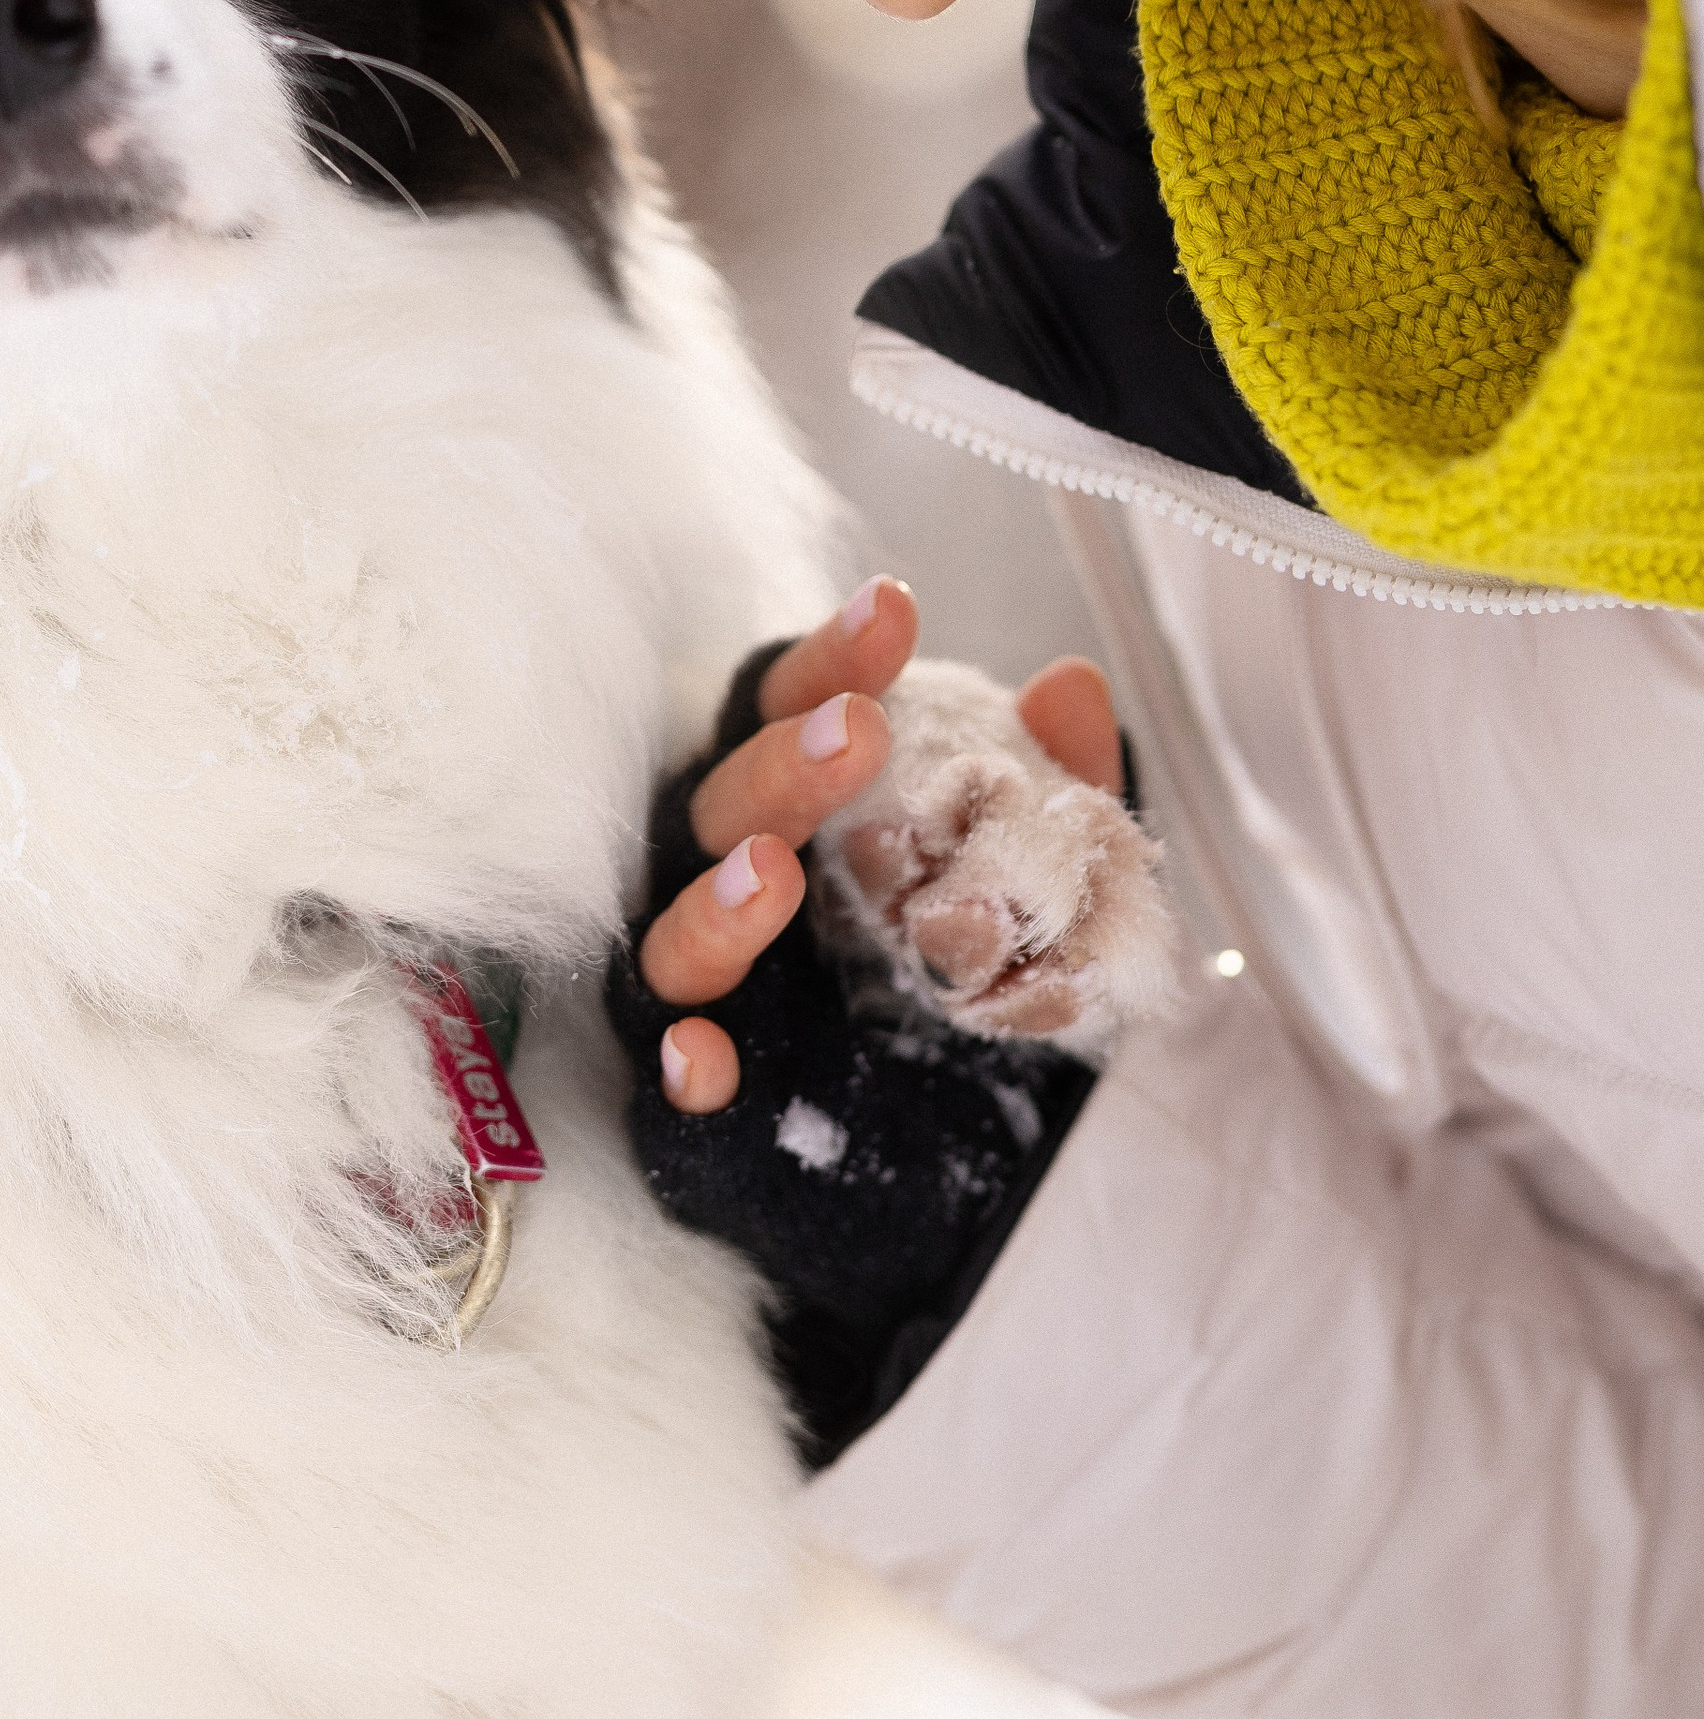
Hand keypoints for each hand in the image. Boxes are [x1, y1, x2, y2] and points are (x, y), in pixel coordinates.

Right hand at [641, 582, 1121, 1113]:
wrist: (947, 1129)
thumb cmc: (962, 958)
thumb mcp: (1031, 869)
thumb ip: (1051, 782)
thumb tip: (1069, 684)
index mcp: (794, 802)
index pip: (786, 705)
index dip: (832, 657)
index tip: (895, 609)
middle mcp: (728, 875)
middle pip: (724, 802)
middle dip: (783, 764)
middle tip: (858, 730)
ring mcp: (707, 986)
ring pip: (670, 935)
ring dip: (713, 901)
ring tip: (772, 874)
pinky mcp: (704, 1093)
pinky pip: (668, 1080)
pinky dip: (681, 1064)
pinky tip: (706, 1055)